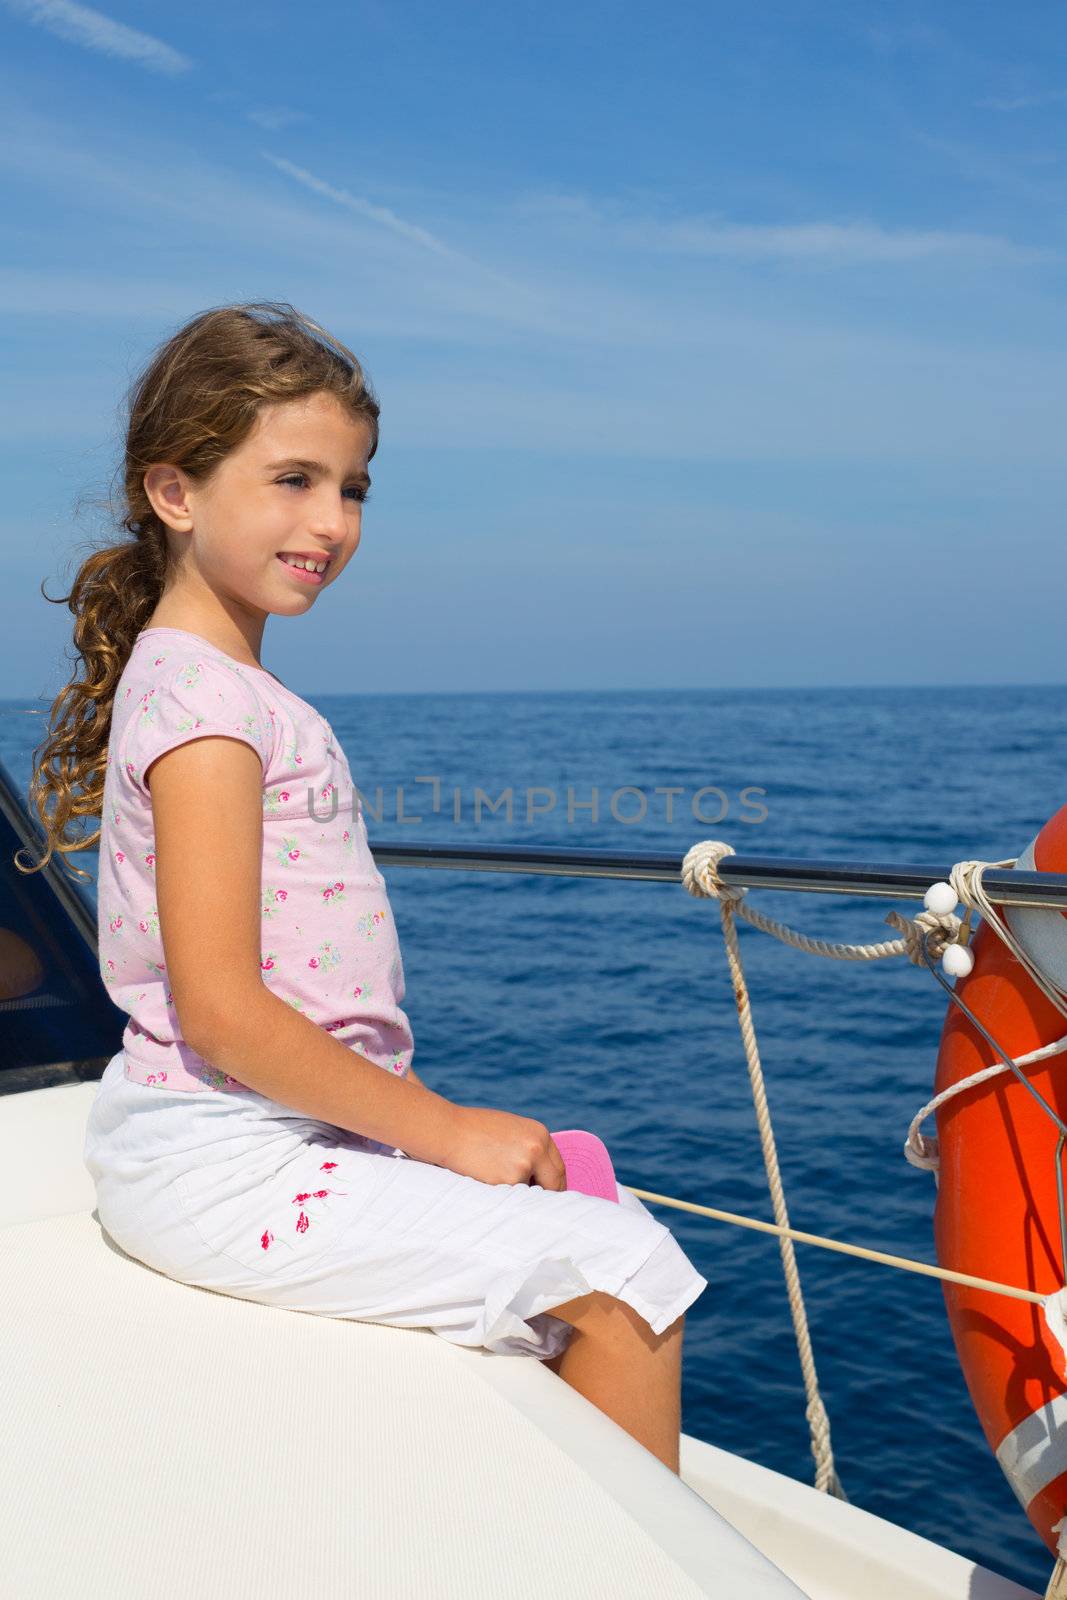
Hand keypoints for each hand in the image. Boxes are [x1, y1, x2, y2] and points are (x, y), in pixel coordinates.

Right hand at [438, 1104, 567, 1190]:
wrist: (448, 1131)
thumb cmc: (475, 1130)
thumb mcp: (512, 1131)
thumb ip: (530, 1148)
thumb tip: (542, 1177)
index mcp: (540, 1134)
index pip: (558, 1168)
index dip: (554, 1183)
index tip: (548, 1194)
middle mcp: (537, 1149)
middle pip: (554, 1184)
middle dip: (546, 1196)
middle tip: (537, 1205)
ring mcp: (523, 1166)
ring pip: (529, 1193)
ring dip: (518, 1193)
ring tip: (493, 1176)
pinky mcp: (507, 1182)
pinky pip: (511, 1197)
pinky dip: (502, 1195)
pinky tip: (485, 1178)